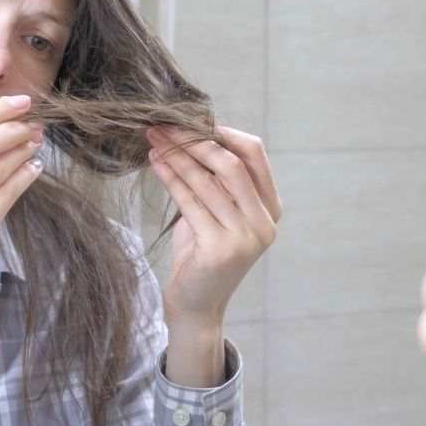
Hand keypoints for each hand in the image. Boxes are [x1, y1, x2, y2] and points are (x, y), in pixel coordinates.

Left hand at [147, 126, 280, 384]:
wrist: (197, 305)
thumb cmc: (202, 254)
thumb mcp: (216, 212)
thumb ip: (216, 180)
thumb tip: (192, 130)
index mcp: (271, 209)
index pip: (255, 155)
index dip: (224, 133)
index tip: (191, 120)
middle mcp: (264, 223)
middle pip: (232, 164)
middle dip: (195, 140)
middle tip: (164, 125)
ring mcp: (245, 238)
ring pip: (208, 181)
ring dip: (177, 156)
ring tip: (154, 139)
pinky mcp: (220, 250)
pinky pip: (191, 202)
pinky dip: (171, 178)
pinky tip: (155, 164)